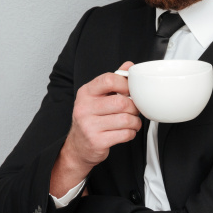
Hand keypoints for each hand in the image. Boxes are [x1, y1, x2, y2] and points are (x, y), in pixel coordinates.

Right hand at [50, 62, 140, 195]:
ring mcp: (89, 125)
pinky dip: (131, 133)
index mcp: (85, 93)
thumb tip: (128, 66)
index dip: (125, 84)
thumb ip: (112, 81)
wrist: (78, 146)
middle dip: (134, 107)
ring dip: (135, 122)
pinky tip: (127, 131)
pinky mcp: (97, 141)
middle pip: (121, 102)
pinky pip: (124, 134)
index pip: (108, 80)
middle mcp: (84, 108)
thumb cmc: (91, 119)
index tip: (130, 91)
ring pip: (125, 119)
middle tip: (134, 110)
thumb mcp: (97, 97)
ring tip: (132, 122)